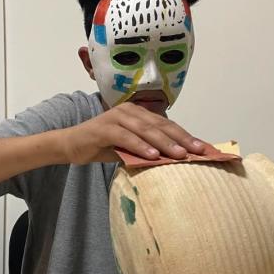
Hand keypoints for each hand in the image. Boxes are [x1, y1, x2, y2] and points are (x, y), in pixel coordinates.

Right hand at [61, 102, 203, 163]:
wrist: (70, 145)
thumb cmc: (102, 147)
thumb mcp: (129, 149)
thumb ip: (148, 151)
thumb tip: (175, 161)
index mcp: (139, 113)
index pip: (167, 125)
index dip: (186, 136)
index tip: (203, 149)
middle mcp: (130, 111)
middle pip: (161, 125)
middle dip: (182, 139)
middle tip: (199, 151)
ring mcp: (117, 117)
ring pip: (146, 130)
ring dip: (165, 143)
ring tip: (181, 155)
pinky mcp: (104, 128)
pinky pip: (126, 137)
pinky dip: (141, 146)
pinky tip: (153, 156)